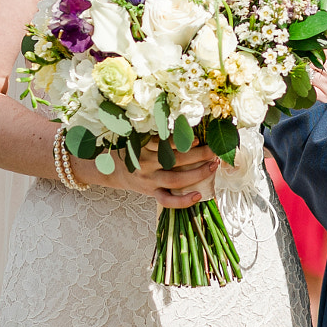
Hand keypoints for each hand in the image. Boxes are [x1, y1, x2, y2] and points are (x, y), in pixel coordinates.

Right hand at [73, 142, 219, 209]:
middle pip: (176, 158)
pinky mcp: (151, 192)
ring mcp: (149, 179)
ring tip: (213, 166)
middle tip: (215, 150)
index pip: (165, 142)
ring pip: (175, 178)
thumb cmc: (132, 149)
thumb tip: (183, 125)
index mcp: (144, 145)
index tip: (198, 139)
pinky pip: (167, 200)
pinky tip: (197, 196)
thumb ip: (158, 132)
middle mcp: (146, 162)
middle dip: (198, 154)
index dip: (181, 141)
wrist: (111, 170)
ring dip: (197, 173)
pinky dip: (183, 201)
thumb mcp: (139, 136)